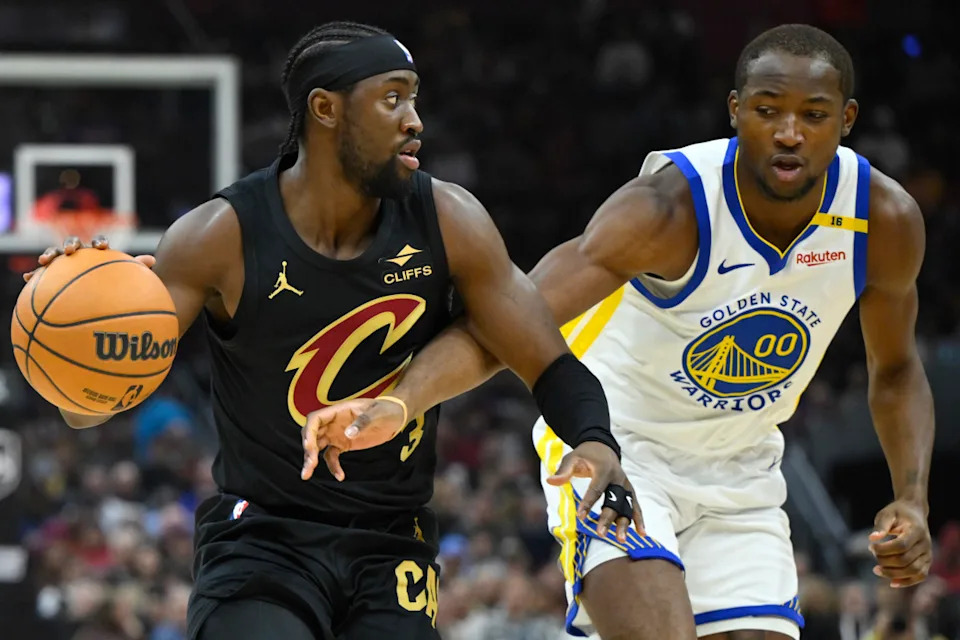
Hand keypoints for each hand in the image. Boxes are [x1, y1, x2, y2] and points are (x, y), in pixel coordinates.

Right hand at [23, 235, 154, 281]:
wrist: (102, 295)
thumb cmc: (115, 285)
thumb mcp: (127, 280)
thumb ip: (136, 268)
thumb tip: (153, 260)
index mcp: (98, 253)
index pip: (99, 243)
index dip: (99, 243)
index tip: (102, 247)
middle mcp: (81, 255)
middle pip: (73, 243)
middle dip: (71, 244)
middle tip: (71, 250)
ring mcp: (65, 264)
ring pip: (55, 255)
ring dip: (49, 255)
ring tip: (43, 261)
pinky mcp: (52, 276)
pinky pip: (42, 274)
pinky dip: (34, 274)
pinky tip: (28, 278)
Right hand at [300, 397, 406, 481]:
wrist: (395, 416)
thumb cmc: (386, 409)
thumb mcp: (377, 413)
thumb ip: (363, 422)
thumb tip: (348, 434)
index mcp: (339, 411)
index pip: (316, 419)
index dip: (309, 432)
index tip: (309, 446)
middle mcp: (333, 422)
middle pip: (312, 434)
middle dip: (308, 449)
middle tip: (309, 465)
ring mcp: (337, 434)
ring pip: (317, 446)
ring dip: (311, 460)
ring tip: (307, 474)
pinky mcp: (343, 444)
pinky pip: (331, 456)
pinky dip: (332, 466)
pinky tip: (339, 476)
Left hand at [547, 441, 644, 542]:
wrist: (603, 447)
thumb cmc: (585, 455)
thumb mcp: (572, 458)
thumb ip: (563, 471)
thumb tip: (551, 481)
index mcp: (604, 469)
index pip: (596, 489)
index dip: (588, 503)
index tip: (580, 516)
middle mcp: (618, 478)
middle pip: (614, 500)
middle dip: (608, 517)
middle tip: (600, 533)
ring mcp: (626, 485)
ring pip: (627, 505)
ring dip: (625, 523)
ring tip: (621, 540)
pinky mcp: (629, 491)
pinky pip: (635, 506)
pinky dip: (639, 519)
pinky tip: (641, 533)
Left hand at [869, 499, 931, 587]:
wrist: (914, 512)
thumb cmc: (897, 513)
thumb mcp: (887, 514)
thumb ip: (880, 525)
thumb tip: (872, 538)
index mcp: (916, 530)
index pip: (901, 545)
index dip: (884, 549)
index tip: (870, 546)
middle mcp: (925, 544)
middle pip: (906, 560)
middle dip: (885, 561)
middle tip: (873, 554)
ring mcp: (928, 554)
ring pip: (914, 571)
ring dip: (893, 574)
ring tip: (876, 570)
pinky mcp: (927, 561)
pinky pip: (920, 576)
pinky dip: (907, 581)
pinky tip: (892, 583)